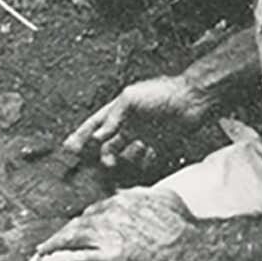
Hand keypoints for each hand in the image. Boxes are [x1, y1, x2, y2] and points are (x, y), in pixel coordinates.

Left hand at [34, 186, 202, 260]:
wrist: (193, 246)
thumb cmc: (186, 225)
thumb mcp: (166, 198)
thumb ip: (147, 194)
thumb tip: (136, 193)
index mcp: (123, 199)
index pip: (96, 208)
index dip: (85, 219)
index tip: (79, 226)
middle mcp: (110, 212)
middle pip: (80, 221)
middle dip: (66, 231)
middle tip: (54, 240)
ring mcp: (107, 234)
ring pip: (72, 237)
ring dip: (54, 244)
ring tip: (43, 251)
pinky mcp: (108, 256)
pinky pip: (76, 258)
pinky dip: (58, 260)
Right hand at [62, 74, 209, 169]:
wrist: (193, 99)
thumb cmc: (162, 92)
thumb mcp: (131, 99)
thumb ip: (113, 118)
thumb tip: (97, 136)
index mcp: (120, 109)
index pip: (96, 123)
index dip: (82, 135)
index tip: (69, 147)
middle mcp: (130, 123)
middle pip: (107, 142)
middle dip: (97, 153)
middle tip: (90, 165)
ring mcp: (144, 135)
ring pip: (124, 153)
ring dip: (117, 160)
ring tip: (111, 165)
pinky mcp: (160, 145)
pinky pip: (146, 160)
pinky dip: (140, 166)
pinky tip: (135, 169)